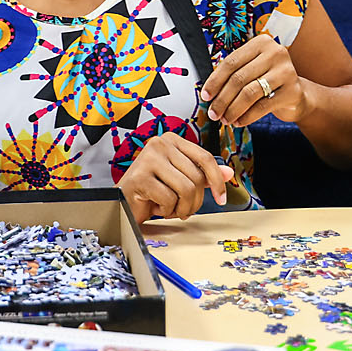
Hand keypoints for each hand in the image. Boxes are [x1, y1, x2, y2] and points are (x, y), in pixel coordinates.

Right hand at [117, 133, 234, 221]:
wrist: (122, 203)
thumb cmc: (152, 191)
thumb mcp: (182, 180)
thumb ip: (204, 174)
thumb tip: (229, 173)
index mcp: (172, 140)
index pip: (205, 158)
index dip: (217, 181)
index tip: (222, 199)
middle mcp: (160, 143)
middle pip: (197, 177)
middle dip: (194, 201)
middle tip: (183, 210)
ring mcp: (148, 158)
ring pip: (186, 189)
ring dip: (181, 208)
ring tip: (170, 208)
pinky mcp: (140, 177)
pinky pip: (169, 199)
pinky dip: (166, 210)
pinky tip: (155, 207)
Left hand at [201, 34, 309, 128]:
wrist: (296, 94)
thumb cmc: (268, 80)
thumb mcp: (252, 69)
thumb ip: (234, 74)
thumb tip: (209, 93)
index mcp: (261, 42)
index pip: (231, 62)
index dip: (215, 81)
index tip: (206, 96)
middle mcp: (275, 53)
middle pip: (239, 78)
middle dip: (222, 99)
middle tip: (213, 113)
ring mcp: (286, 71)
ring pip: (249, 93)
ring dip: (233, 109)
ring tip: (225, 119)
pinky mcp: (293, 91)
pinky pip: (263, 106)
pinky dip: (247, 116)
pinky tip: (239, 122)